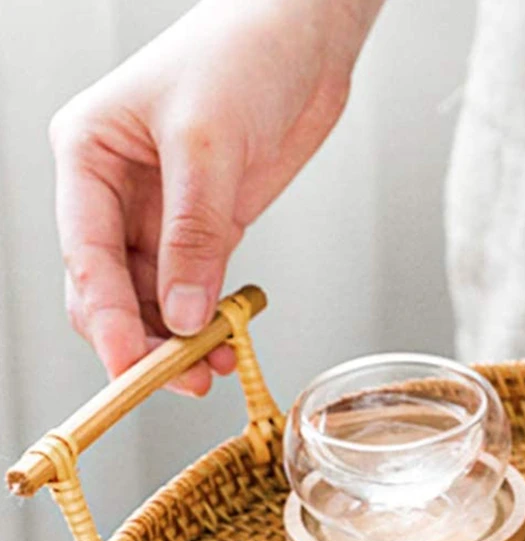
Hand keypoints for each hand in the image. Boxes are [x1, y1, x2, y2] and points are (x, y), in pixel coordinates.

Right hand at [51, 0, 381, 394]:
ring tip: (215, 369)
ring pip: (153, 296)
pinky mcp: (208, 225)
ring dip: (180, 339)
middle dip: (142, 339)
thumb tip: (182, 314)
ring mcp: (162, 212)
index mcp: (88, 155)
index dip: (107, 320)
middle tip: (181, 382)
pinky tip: (228, 345)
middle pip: (110, 287)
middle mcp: (116, 189)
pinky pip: (196, 287)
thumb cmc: (241, 55)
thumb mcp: (208, 144)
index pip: (84, 255)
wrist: (301, 36)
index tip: (132, 368)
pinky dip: (209, 321)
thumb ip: (193, 234)